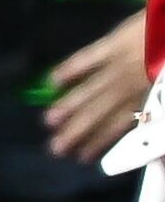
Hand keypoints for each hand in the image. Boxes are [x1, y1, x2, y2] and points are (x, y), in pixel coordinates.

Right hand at [48, 12, 152, 164]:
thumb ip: (156, 105)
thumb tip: (142, 123)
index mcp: (149, 96)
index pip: (119, 124)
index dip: (100, 141)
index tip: (81, 158)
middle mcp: (130, 86)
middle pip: (99, 112)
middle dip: (76, 131)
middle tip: (54, 149)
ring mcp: (119, 64)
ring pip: (91, 90)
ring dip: (69, 106)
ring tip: (48, 122)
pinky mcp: (114, 43)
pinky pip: (88, 58)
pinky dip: (70, 70)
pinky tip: (52, 81)